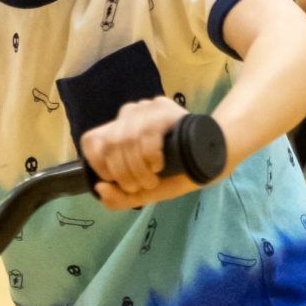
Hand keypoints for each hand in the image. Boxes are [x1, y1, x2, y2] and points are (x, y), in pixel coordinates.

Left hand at [81, 97, 206, 211]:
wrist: (212, 159)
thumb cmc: (176, 173)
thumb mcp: (145, 191)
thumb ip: (121, 197)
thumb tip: (100, 189)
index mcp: (119, 129)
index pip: (92, 141)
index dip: (99, 166)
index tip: (116, 181)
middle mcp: (129, 114)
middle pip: (110, 144)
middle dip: (123, 174)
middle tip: (141, 187)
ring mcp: (147, 108)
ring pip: (126, 139)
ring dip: (137, 169)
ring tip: (152, 180)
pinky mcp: (164, 109)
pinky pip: (146, 134)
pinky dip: (150, 156)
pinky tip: (159, 164)